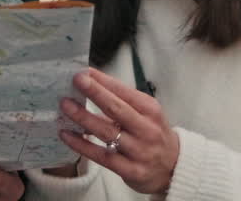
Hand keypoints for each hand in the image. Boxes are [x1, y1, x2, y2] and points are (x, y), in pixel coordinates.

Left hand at [58, 69, 178, 194]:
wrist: (174, 167)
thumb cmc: (153, 134)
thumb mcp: (147, 113)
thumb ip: (123, 101)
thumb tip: (91, 84)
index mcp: (150, 109)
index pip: (124, 91)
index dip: (103, 81)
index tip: (84, 71)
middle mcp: (146, 128)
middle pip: (117, 108)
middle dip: (95, 92)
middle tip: (76, 80)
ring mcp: (138, 150)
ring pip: (107, 132)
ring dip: (84, 117)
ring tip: (66, 106)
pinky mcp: (130, 170)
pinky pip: (101, 156)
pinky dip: (82, 145)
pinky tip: (67, 135)